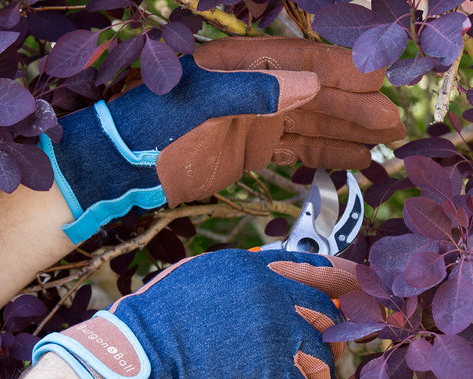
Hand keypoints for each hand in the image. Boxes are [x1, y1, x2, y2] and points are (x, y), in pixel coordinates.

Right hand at [32, 249, 359, 378]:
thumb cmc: (154, 323)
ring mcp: (274, 332)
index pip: (310, 266)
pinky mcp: (273, 375)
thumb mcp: (196, 283)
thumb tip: (260, 291)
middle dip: (334, 335)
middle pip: (325, 313)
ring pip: (322, 357)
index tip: (361, 284)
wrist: (133, 359)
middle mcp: (268, 293)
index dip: (341, 276)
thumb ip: (235, 283)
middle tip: (331, 352)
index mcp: (249, 268)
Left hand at [40, 37, 403, 243]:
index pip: (307, 65)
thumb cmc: (154, 130)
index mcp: (246, 67)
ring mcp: (258, 122)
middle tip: (395, 126)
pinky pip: (297, 151)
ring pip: (313, 126)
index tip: (383, 86)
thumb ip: (254, 93)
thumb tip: (311, 84)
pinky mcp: (253, 151)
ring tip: (383, 146)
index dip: (347, 74)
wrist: (127, 169)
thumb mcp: (200, 105)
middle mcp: (258, 90)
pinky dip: (324, 156)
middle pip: (319, 97)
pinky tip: (349, 161)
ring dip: (348, 135)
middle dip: (357, 111)